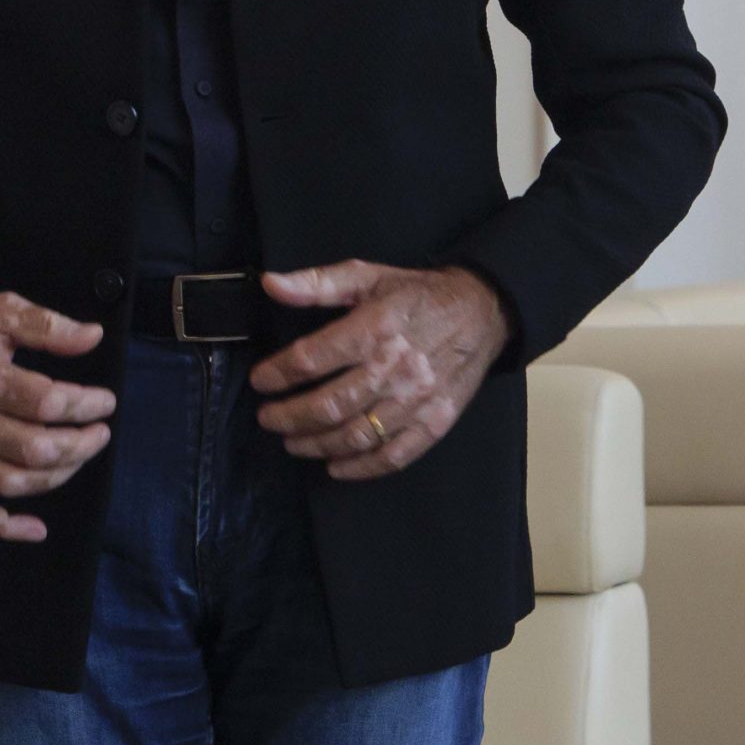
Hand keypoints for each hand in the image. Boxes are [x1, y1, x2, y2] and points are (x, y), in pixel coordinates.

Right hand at [0, 294, 115, 541]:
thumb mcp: (0, 311)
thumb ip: (48, 325)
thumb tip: (92, 337)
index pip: (47, 403)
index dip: (86, 405)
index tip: (106, 401)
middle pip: (35, 449)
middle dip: (80, 445)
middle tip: (100, 432)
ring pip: (14, 482)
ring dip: (59, 476)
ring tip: (81, 455)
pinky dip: (7, 528)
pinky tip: (38, 529)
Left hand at [251, 261, 510, 479]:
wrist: (482, 311)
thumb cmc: (417, 294)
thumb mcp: (368, 276)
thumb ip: (317, 282)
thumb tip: (271, 284)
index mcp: (376, 327)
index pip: (312, 359)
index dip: (278, 374)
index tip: (262, 381)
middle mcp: (396, 366)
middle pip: (329, 405)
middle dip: (289, 417)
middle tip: (268, 418)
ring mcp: (418, 398)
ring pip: (356, 435)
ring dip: (316, 444)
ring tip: (294, 442)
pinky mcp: (436, 421)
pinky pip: (393, 455)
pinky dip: (360, 467)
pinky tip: (335, 465)